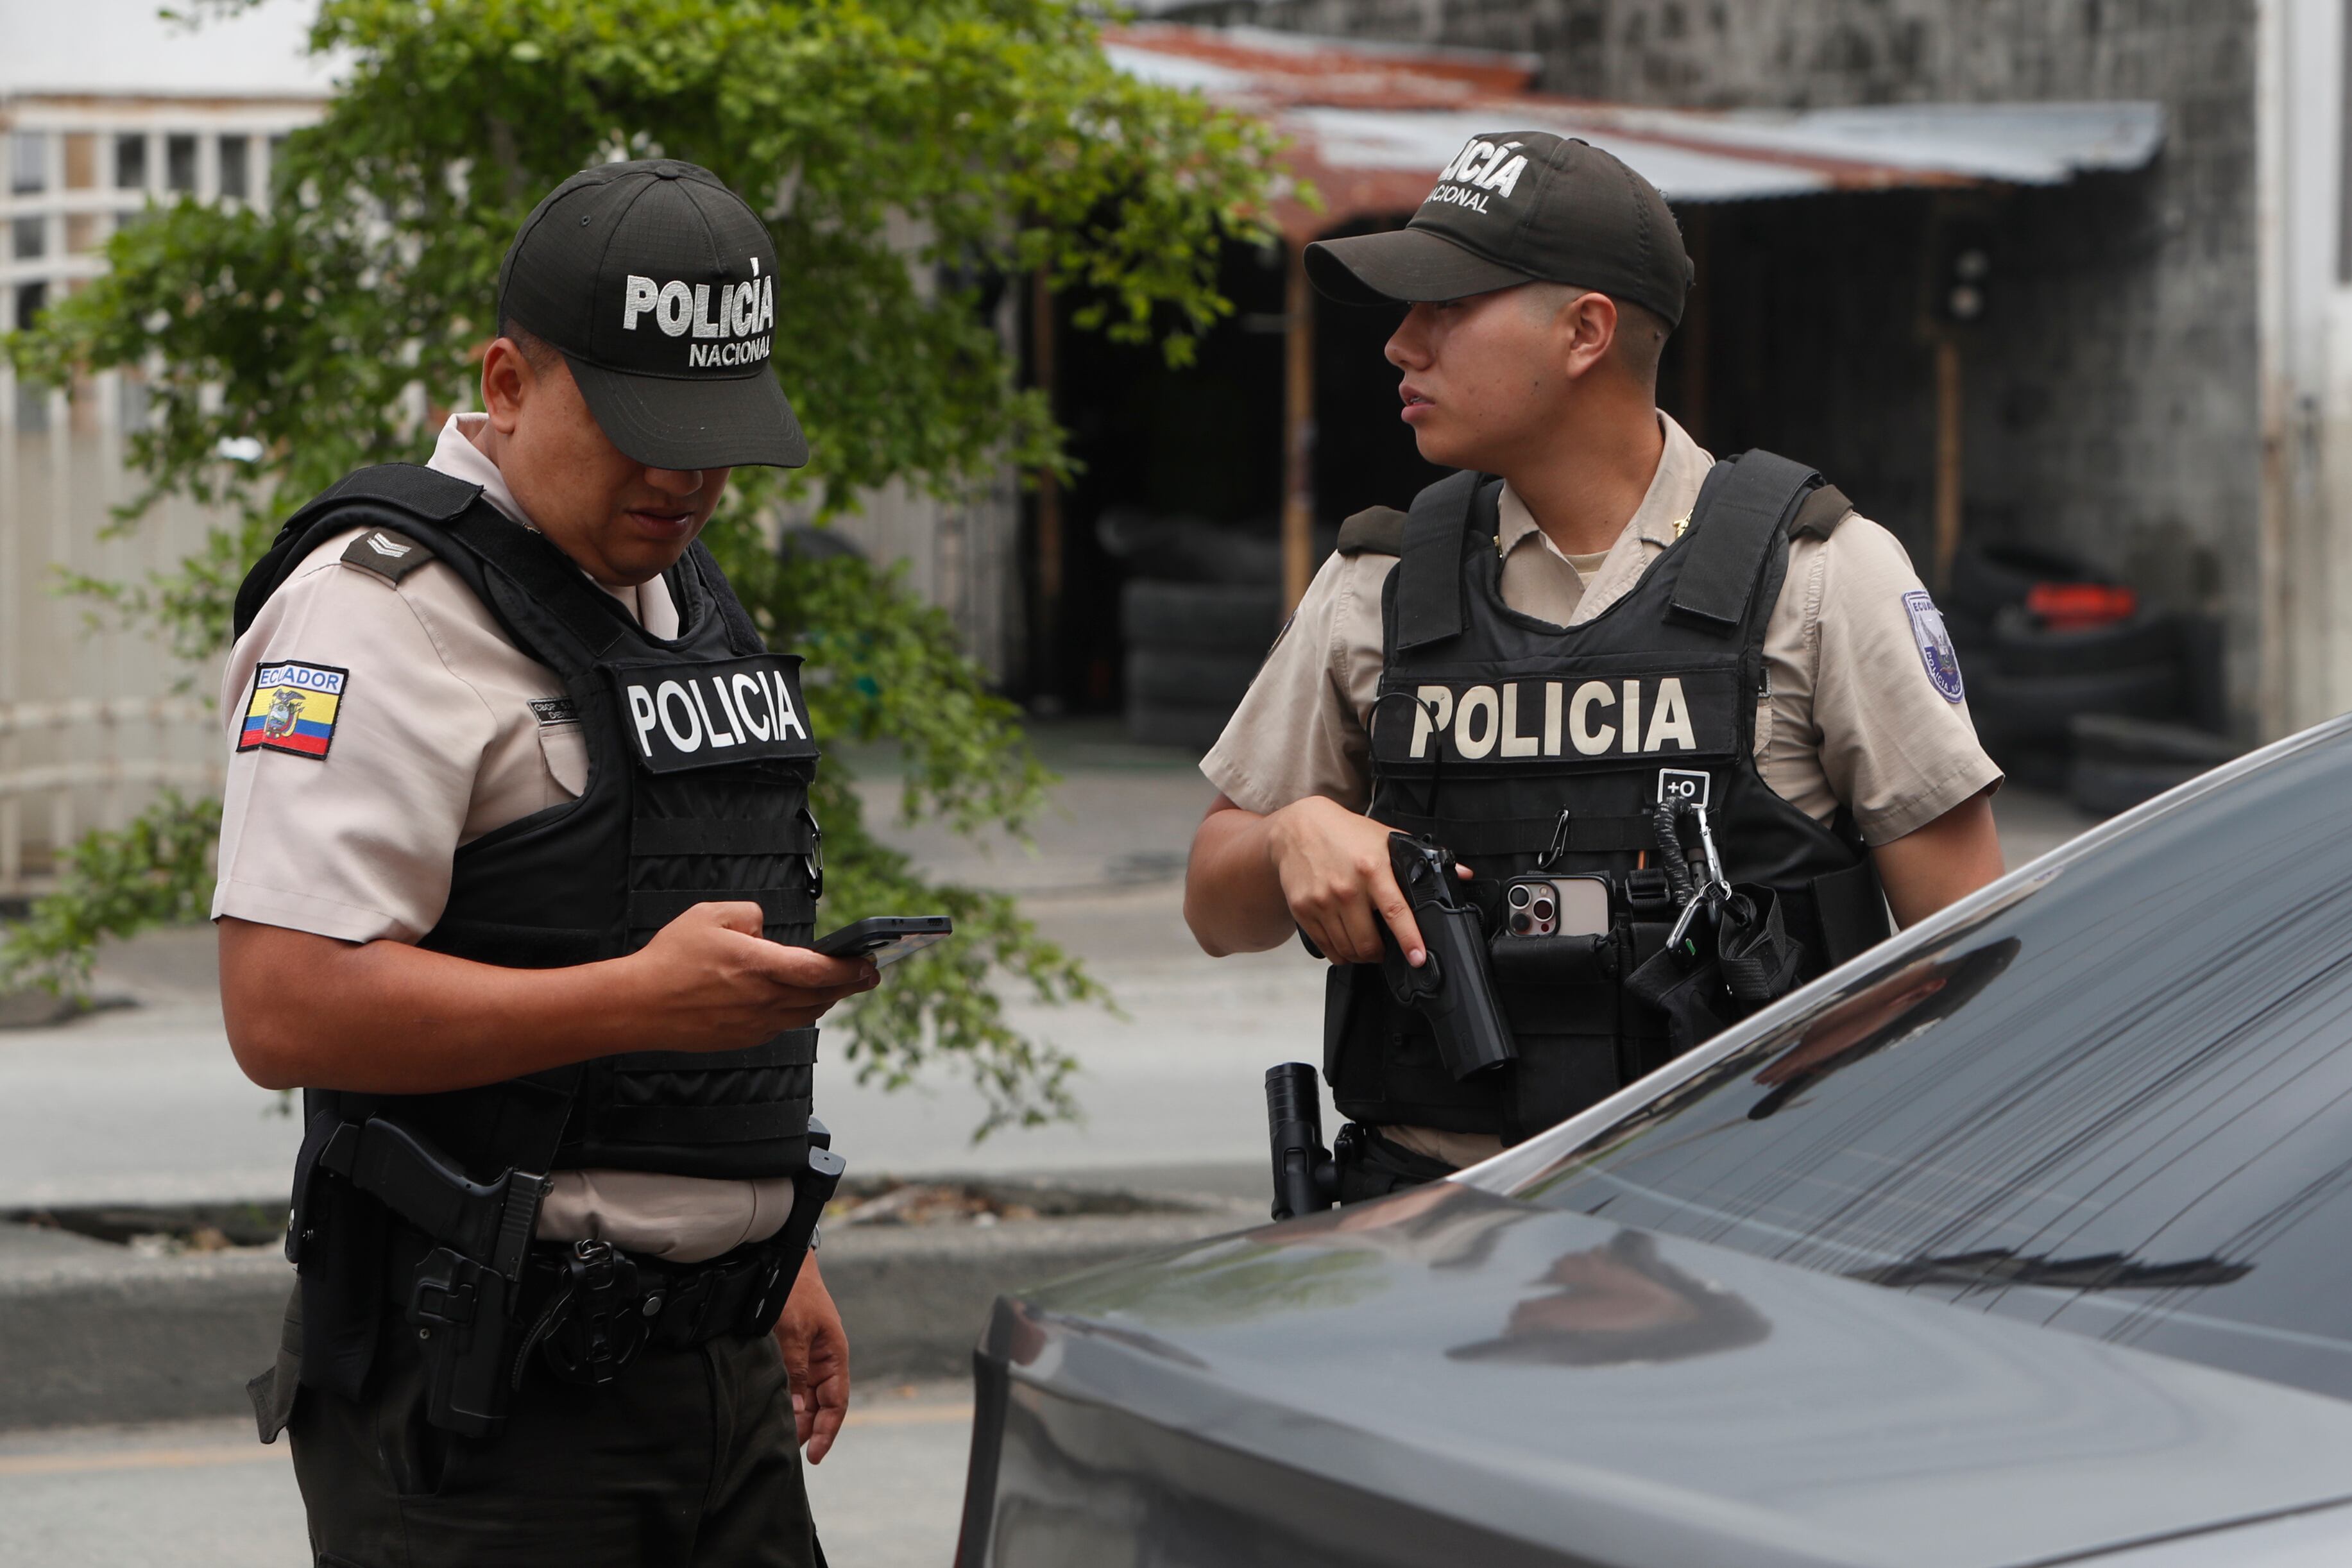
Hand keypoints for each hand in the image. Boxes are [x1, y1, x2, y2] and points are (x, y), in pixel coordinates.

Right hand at [625, 902, 876, 1052]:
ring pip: (805, 1014)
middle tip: (867, 976)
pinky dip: (797, 1012)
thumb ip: (749, 915)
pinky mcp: (743, 1038)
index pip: (819, 971)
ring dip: (825, 1000)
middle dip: (849, 985)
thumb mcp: (710, 915)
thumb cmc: (670, 960)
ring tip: (836, 987)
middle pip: (821, 996)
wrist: (638, 1006)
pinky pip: (781, 1025)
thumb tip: (765, 929)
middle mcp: (763, 999)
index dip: (849, 969)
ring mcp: (754, 1024)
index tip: (869, 964)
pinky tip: (797, 1002)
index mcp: (759, 966)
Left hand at [773, 1253, 849, 1462]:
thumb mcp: (794, 1332)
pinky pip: (791, 1382)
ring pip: (804, 1397)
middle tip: (785, 1450)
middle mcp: (823, 1361)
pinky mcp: (789, 1351)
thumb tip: (797, 1411)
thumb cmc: (794, 1292)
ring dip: (794, 1416)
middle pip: (820, 1405)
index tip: (813, 1456)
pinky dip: (784, 1399)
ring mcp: (807, 1356)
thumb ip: (795, 1371)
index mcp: (834, 1356)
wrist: (783, 1261)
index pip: (837, 1404)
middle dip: (806, 1429)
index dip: (826, 1432)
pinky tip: (769, 1411)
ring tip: (775, 1437)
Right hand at [1265, 797, 1467, 966]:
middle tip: (1386, 949)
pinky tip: (1345, 944)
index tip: (1418, 958)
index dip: (1409, 940)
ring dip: (1361, 956)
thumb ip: (1423, 859)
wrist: (1298, 828)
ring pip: (1347, 949)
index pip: (1396, 912)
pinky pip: (1326, 947)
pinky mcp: (1303, 910)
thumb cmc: (1346, 833)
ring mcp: (1322, 901)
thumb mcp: (1386, 838)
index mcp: (1372, 868)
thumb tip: (1463, 874)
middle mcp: (1346, 888)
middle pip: (1368, 942)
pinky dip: (1339, 953)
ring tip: (1366, 946)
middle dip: (1381, 954)